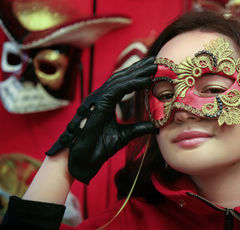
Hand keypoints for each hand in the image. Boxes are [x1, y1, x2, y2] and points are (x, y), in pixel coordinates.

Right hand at [46, 57, 156, 183]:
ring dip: (138, 72)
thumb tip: (155, 127)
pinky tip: (146, 80)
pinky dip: (133, 83)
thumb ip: (138, 128)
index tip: (152, 71)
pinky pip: (118, 89)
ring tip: (154, 66)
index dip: (137, 76)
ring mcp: (98, 99)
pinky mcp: (99, 104)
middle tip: (155, 61)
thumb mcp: (124, 135)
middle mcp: (101, 97)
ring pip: (120, 80)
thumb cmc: (98, 147)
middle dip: (139, 68)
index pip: (123, 84)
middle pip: (122, 77)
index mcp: (106, 102)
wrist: (84, 159)